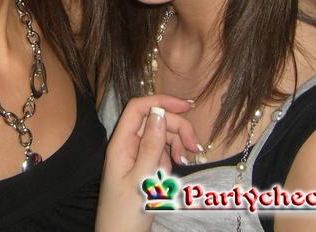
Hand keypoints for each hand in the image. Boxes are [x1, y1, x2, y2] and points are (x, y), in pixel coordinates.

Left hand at [96, 95, 200, 231]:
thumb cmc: (125, 214)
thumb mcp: (142, 179)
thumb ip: (151, 146)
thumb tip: (159, 113)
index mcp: (121, 144)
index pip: (138, 108)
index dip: (162, 101)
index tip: (187, 107)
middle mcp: (127, 145)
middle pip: (155, 120)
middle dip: (177, 128)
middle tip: (195, 147)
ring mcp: (136, 155)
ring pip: (161, 135)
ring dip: (177, 144)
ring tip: (184, 162)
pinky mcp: (144, 166)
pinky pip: (161, 152)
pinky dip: (172, 156)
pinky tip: (178, 167)